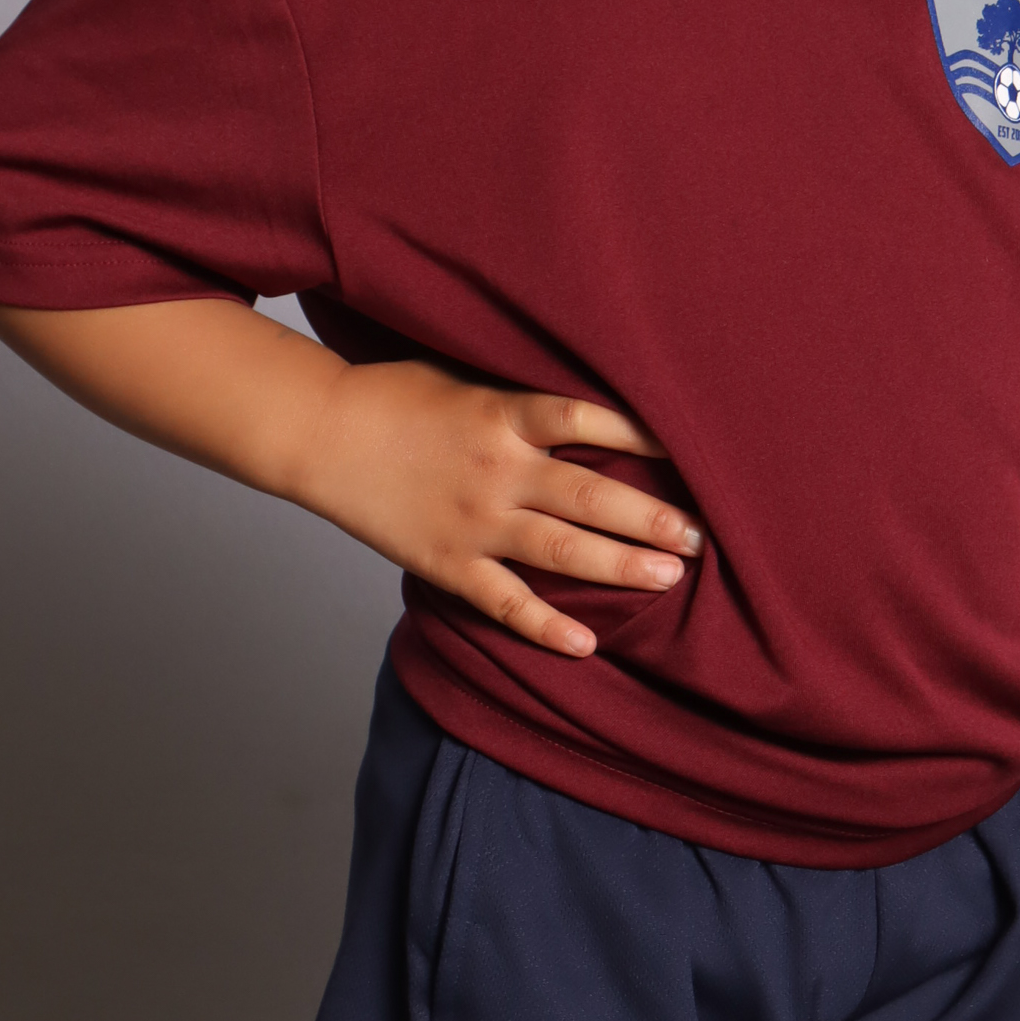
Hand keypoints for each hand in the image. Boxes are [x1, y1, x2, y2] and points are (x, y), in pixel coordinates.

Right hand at [296, 362, 699, 655]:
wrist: (320, 433)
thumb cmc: (394, 394)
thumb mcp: (465, 375)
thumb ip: (520, 395)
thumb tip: (583, 404)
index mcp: (504, 413)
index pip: (589, 419)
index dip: (644, 433)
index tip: (692, 450)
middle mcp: (498, 469)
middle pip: (591, 495)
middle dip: (651, 518)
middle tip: (699, 537)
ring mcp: (474, 521)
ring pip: (562, 550)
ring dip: (620, 567)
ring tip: (669, 579)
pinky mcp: (447, 562)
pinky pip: (505, 601)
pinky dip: (545, 627)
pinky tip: (586, 645)